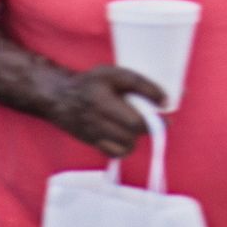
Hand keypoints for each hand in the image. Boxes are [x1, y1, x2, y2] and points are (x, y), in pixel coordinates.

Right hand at [45, 66, 167, 157]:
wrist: (60, 98)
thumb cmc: (91, 83)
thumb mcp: (112, 74)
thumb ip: (140, 84)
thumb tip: (166, 101)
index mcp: (102, 98)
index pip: (134, 114)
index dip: (154, 113)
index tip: (165, 108)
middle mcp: (97, 118)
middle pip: (133, 129)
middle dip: (148, 125)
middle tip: (155, 119)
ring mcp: (94, 133)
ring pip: (127, 144)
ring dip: (137, 136)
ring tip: (136, 125)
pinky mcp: (93, 143)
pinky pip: (116, 153)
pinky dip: (125, 146)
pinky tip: (125, 135)